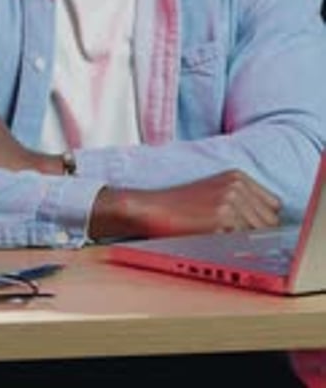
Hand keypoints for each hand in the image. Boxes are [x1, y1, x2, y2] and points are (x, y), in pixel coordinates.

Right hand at [88, 170, 280, 240]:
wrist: (152, 208)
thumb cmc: (180, 206)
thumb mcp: (215, 192)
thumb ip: (243, 202)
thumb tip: (269, 225)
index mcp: (238, 176)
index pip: (274, 206)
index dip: (263, 223)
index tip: (254, 233)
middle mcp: (237, 185)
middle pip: (270, 221)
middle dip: (257, 235)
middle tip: (234, 241)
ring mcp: (231, 201)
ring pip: (259, 234)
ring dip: (246, 244)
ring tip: (221, 241)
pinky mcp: (222, 218)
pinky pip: (242, 243)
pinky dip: (233, 248)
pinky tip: (213, 242)